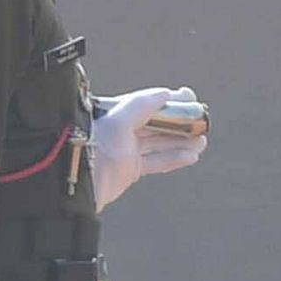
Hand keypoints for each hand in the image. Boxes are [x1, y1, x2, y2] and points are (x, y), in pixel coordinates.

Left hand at [88, 85, 207, 202]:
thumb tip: (164, 93)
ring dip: (181, 141)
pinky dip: (174, 159)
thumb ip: (139, 106)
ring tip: (202, 139)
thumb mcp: (116, 123)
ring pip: (158, 143)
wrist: (78, 186)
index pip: (145, 103)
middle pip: (155, 123)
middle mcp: (119, 131)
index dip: (167, 100)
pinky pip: (156, 162)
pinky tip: (192, 156)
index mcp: (112, 114)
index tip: (189, 97)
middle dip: (179, 122)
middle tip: (202, 120)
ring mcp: (125, 151)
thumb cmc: (92, 149)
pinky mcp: (129, 170)